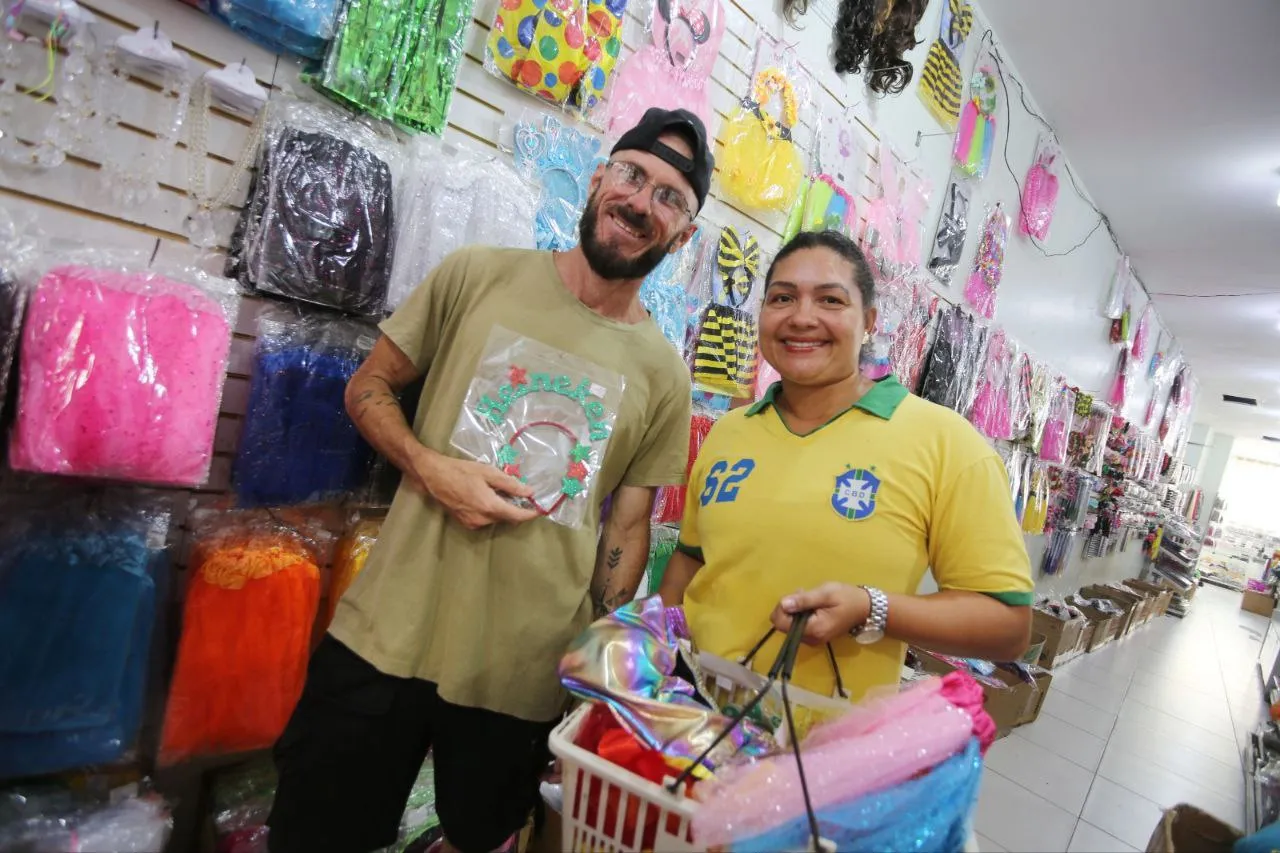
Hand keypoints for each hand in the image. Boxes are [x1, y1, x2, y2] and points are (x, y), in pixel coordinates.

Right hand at [409, 449, 538, 529]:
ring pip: (496, 519)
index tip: (540, 509)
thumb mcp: (488, 473)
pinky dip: (490, 511)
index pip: (517, 516)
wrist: (433, 476)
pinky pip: (485, 519)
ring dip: (502, 509)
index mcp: (490, 506)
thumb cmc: (460, 471)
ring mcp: (472, 523)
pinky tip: (487, 497)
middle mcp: (482, 519)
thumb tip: (529, 492)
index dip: (530, 514)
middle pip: (507, 518)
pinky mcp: (465, 523)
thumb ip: (510, 484)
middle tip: (521, 494)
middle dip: (515, 509)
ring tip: (500, 493)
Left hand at [770, 583, 870, 644]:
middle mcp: (811, 639)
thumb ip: (803, 600)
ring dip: (795, 610)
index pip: (781, 624)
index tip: (795, 596)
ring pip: (790, 625)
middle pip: (784, 625)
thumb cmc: (847, 598)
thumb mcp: (825, 594)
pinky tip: (812, 605)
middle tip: (804, 595)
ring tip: (810, 598)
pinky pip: (799, 627)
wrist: (866, 608)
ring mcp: (813, 640)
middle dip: (789, 608)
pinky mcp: (816, 636)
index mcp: (814, 629)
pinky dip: (800, 615)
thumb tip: (783, 604)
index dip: (782, 609)